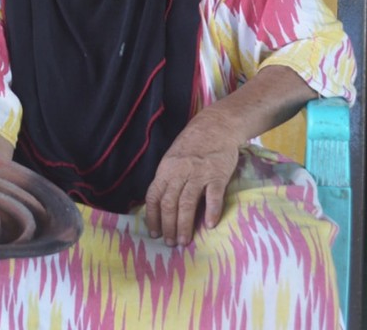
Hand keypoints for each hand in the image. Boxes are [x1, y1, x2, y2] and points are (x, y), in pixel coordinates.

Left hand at [144, 110, 241, 246]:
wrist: (216, 126)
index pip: (154, 196)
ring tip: (184, 241)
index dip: (152, 216)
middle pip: (169, 203)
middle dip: (168, 226)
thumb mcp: (173, 158)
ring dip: (184, 225)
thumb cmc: (193, 144)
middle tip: (169, 243)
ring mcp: (199, 173)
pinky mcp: (217, 175)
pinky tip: (210, 225)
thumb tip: (160, 205)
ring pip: (187, 203)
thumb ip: (168, 178)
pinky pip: (213, 196)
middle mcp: (180, 172)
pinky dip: (211, 212)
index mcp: (166, 169)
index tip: (154, 232)